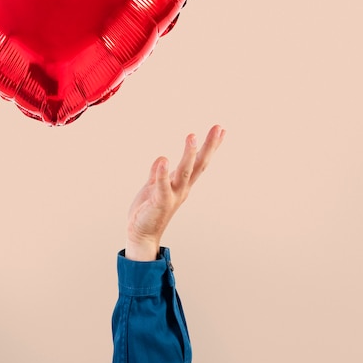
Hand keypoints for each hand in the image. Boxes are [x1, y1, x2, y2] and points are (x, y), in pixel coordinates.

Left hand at [125, 124, 225, 260]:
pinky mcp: (159, 202)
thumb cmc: (149, 211)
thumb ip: (157, 174)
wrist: (142, 234)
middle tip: (217, 128)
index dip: (209, 146)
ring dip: (188, 155)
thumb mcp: (153, 187)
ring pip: (184, 172)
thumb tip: (162, 159)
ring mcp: (172, 195)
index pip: (198, 162)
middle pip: (198, 165)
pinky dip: (163, 173)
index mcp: (181, 183)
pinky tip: (164, 159)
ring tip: (193, 137)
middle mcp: (181, 188)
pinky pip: (162, 186)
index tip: (220, 130)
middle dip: (208, 146)